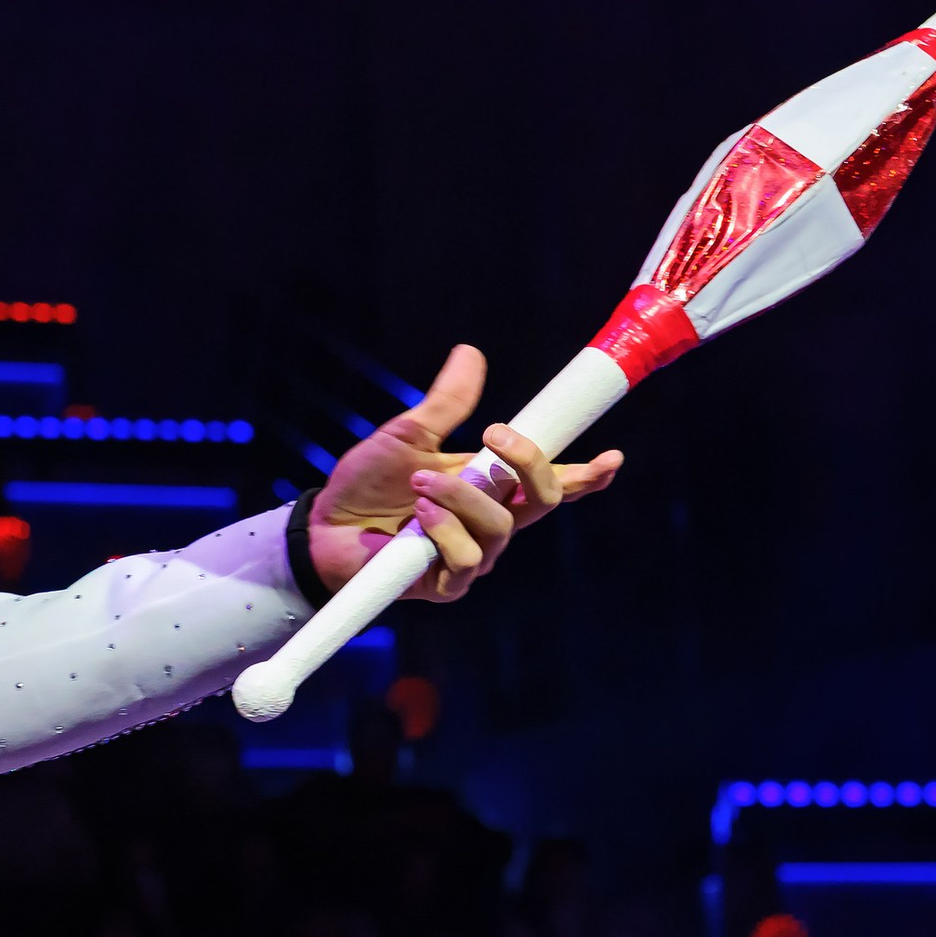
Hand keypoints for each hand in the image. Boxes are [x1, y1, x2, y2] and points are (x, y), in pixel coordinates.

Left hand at [308, 342, 622, 598]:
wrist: (323, 526)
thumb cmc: (368, 483)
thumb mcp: (407, 435)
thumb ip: (445, 404)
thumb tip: (470, 353)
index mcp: (491, 486)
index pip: (550, 483)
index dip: (587, 475)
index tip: (612, 456)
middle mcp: (492, 522)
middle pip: (544, 498)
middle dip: (528, 462)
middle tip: (493, 434)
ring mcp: (474, 555)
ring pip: (501, 525)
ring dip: (462, 496)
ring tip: (419, 483)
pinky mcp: (448, 583)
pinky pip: (467, 558)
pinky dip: (444, 531)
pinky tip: (419, 519)